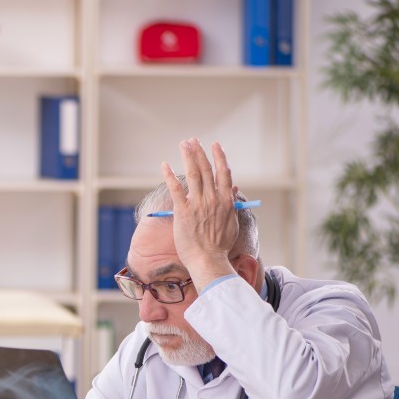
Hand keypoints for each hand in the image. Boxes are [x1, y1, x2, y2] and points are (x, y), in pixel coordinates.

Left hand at [161, 137, 238, 287]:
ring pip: (193, 174)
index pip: (224, 173)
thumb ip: (231, 204)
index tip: (214, 145)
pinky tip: (164, 165)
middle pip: (206, 169)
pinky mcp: (183, 210)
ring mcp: (198, 203)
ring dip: (188, 156)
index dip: (219, 157)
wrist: (208, 259)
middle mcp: (213, 198)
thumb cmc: (220, 245)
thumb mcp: (232, 223)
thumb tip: (233, 189)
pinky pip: (175, 188)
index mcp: (225, 200)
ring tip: (184, 144)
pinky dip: (170, 175)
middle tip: (193, 140)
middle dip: (199, 152)